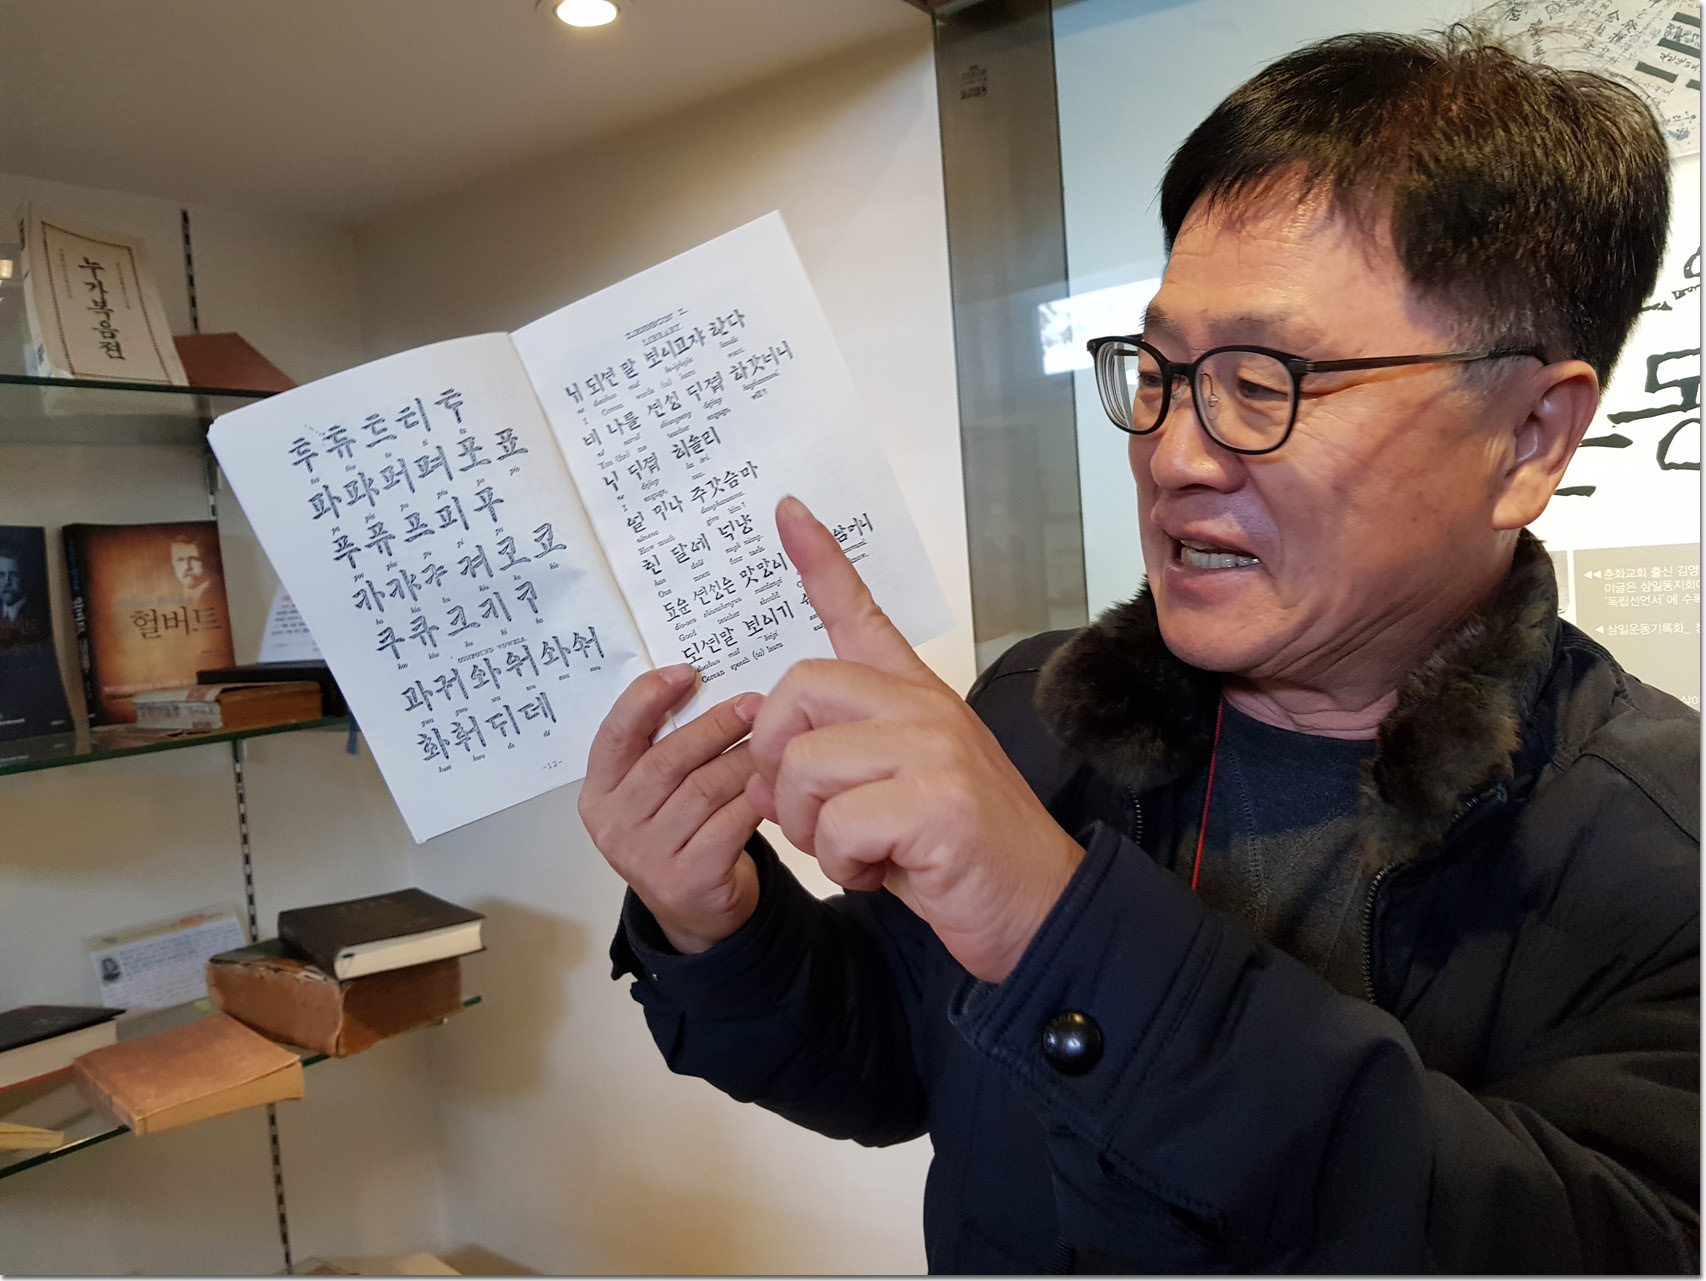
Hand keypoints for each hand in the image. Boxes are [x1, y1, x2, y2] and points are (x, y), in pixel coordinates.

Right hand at [580, 664, 763, 953]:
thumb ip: (663, 747)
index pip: (615, 735)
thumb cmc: (680, 834)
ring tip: (772, 741)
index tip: (687, 673)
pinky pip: (730, 823)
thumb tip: (703, 685)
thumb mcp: (654, 792)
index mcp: (599, 793)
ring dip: (744, 759)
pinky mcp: (687, 880)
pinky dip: (756, 799)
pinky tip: (772, 784)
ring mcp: (647, 856)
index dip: (648, 698)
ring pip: (705, 789)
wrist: (695, 911)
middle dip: (717, 725)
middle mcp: (615, 825)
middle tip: (754, 704)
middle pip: (669, 759)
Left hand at [746, 497, 1082, 981]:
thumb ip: (830, 773)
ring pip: (806, 766)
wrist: (1039, 910)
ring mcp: (936, 750)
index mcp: (916, 698)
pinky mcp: (938, 803)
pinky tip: (880, 873)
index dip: (819, 562)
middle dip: (776, 759)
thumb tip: (760, 782)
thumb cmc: (960, 857)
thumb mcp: (891, 799)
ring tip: (853, 852)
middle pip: (798, 689)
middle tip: (803, 810)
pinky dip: (841, 866)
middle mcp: (926, 709)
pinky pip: (837, 826)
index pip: (860, 614)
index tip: (786, 511)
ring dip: (807, 829)